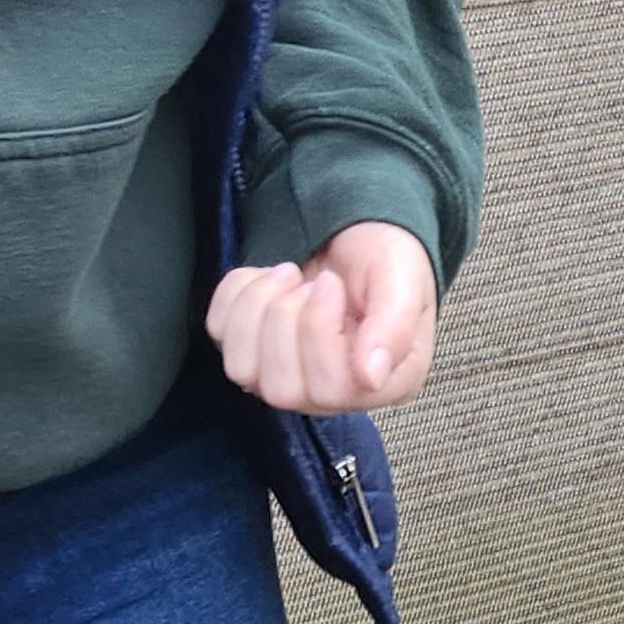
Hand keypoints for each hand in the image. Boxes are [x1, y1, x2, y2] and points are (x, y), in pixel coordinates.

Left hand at [207, 221, 437, 412]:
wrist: (355, 228)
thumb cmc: (385, 258)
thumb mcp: (404, 281)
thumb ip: (395, 328)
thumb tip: (370, 378)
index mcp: (381, 384)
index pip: (331, 390)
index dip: (318, 330)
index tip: (331, 284)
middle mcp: (332, 394)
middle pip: (281, 389)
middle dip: (285, 319)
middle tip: (308, 282)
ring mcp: (287, 377)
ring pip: (242, 368)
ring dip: (258, 307)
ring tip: (289, 276)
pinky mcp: (250, 350)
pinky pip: (219, 332)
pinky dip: (235, 293)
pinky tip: (268, 278)